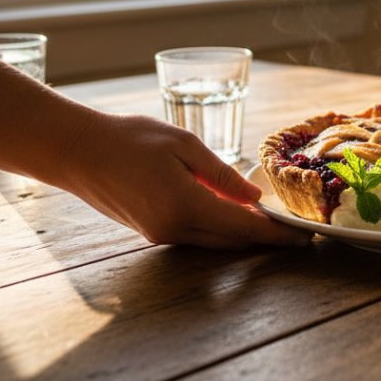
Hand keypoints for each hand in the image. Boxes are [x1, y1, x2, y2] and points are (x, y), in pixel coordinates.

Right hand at [55, 112, 310, 249]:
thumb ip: (222, 175)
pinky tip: (231, 212)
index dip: (277, 234)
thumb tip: (254, 199)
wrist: (76, 151)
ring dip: (242, 233)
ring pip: (214, 241)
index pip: (244, 228)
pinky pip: (195, 235)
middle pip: (232, 241)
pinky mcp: (151, 232)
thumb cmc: (129, 139)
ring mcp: (160, 234)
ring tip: (270, 221)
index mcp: (185, 206)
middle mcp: (173, 229)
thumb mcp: (183, 145)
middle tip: (294, 229)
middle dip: (265, 237)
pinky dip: (218, 228)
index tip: (304, 236)